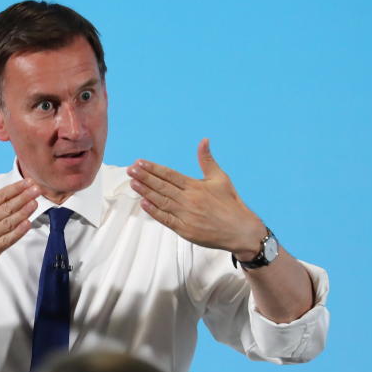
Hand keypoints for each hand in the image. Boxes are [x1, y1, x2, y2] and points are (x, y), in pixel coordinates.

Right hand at [0, 161, 39, 281]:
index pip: (2, 195)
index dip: (17, 188)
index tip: (28, 182)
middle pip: (9, 207)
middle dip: (25, 197)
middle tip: (37, 189)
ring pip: (11, 222)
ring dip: (25, 212)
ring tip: (35, 203)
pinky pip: (9, 240)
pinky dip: (19, 232)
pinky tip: (27, 223)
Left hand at [128, 139, 266, 259]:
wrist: (240, 230)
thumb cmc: (230, 204)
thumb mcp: (220, 178)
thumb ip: (207, 160)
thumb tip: (203, 140)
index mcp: (196, 186)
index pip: (170, 175)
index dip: (154, 168)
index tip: (140, 162)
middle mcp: (189, 199)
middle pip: (162, 186)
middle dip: (145, 177)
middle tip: (130, 170)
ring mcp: (186, 215)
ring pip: (161, 201)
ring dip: (146, 192)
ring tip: (133, 183)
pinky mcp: (185, 230)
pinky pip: (166, 219)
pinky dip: (154, 211)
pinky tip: (144, 203)